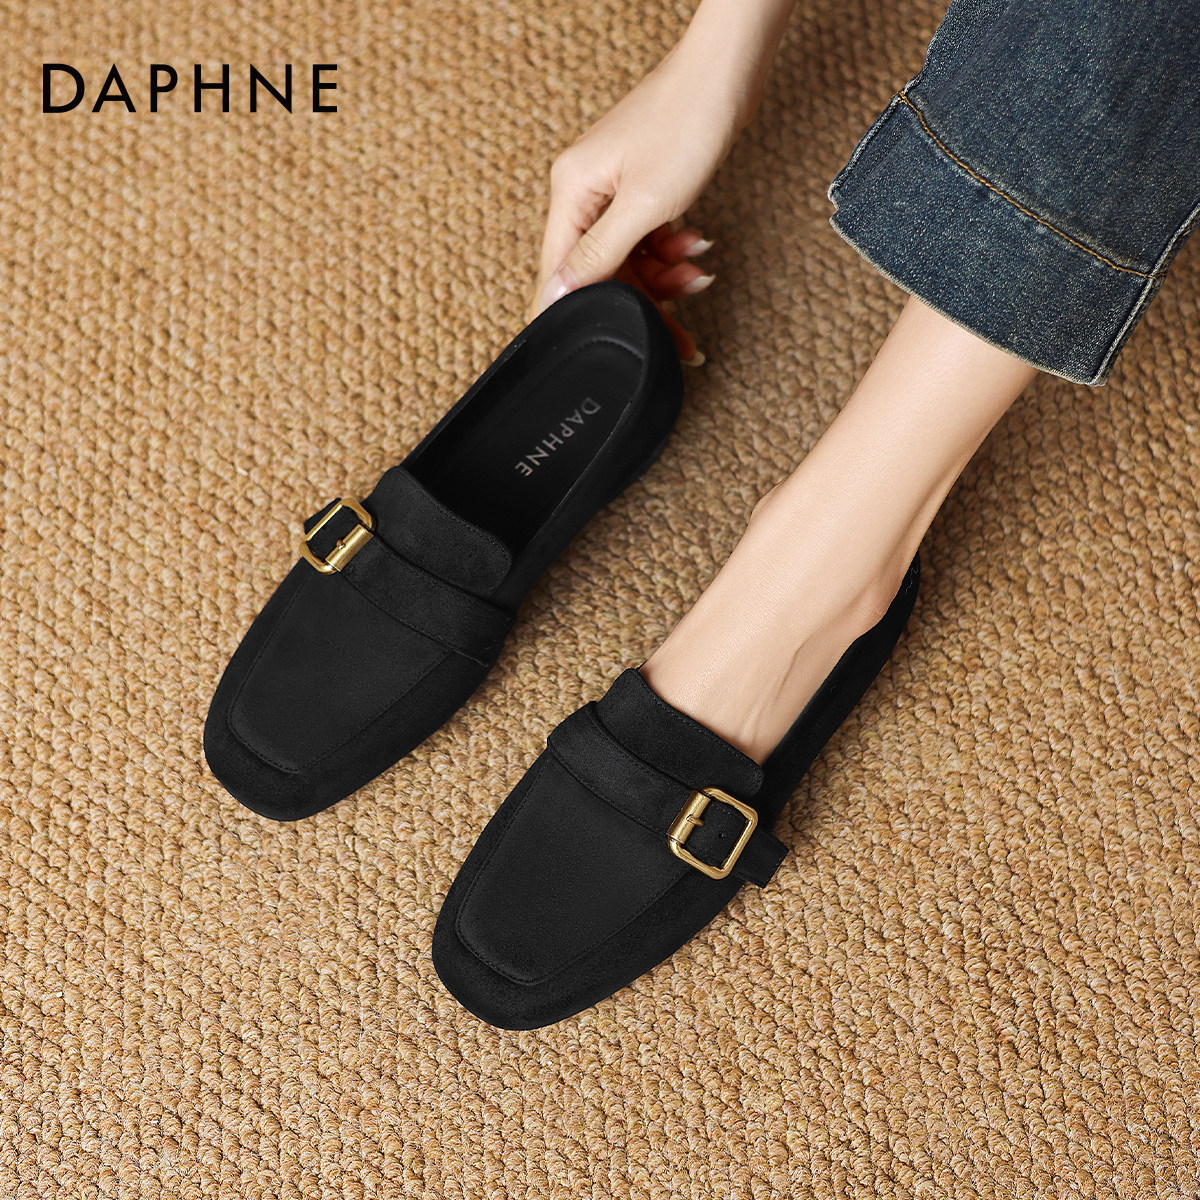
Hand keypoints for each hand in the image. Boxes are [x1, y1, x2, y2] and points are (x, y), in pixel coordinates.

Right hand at [526, 36, 760, 358]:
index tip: (594, 348)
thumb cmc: (687, 121)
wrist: (727, 73)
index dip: (576, 314)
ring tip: (697, 277)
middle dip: (642, 303)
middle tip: (678, 337)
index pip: (558, 273)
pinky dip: (671, 252)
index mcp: (571, 192)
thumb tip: (556, 295)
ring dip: (664, 278)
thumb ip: (599, 254)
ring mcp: (611, 190)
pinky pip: (646, 239)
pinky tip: (696, 249)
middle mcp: (583, 192)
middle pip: (601, 273)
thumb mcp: (643, 203)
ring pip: (628, 260)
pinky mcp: (639, 187)